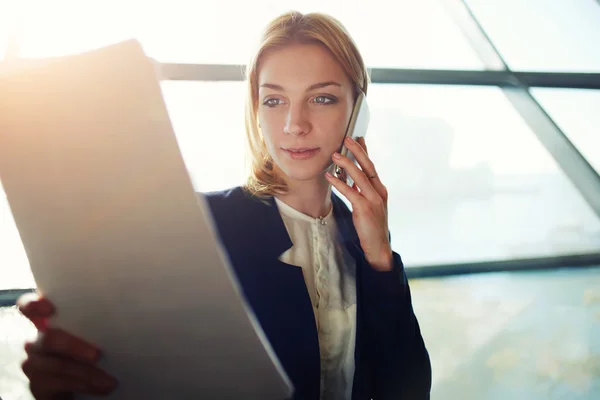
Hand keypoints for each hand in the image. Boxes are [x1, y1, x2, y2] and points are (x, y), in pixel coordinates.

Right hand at [17, 293, 117, 398]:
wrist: (78, 386)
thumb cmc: (87, 350)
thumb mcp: (89, 333)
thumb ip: (93, 322)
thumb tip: (121, 316)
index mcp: (46, 322)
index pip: (29, 307)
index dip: (34, 305)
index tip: (50, 309)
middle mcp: (36, 341)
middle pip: (49, 339)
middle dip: (74, 347)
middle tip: (98, 355)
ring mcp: (33, 364)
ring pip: (56, 365)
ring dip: (86, 373)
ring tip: (109, 381)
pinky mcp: (37, 385)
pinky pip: (58, 384)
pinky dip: (83, 385)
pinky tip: (100, 387)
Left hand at [325, 136, 392, 270]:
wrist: (378, 246)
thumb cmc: (371, 227)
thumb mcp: (368, 206)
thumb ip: (361, 193)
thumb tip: (349, 180)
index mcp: (380, 190)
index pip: (371, 166)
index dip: (365, 152)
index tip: (358, 138)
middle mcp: (379, 192)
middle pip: (368, 167)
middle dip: (357, 151)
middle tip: (347, 138)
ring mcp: (373, 200)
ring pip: (359, 177)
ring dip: (347, 164)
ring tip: (335, 154)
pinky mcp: (364, 209)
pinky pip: (350, 192)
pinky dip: (339, 183)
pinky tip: (330, 176)